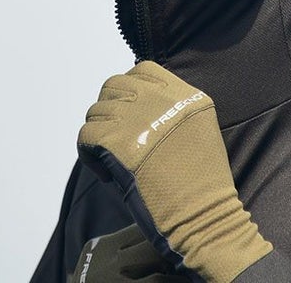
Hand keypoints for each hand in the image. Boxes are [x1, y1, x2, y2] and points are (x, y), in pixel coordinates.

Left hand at [77, 61, 270, 282]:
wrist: (205, 218)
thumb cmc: (202, 186)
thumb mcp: (199, 131)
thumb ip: (171, 110)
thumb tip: (134, 106)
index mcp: (183, 94)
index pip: (142, 71)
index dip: (130, 90)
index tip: (131, 115)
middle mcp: (159, 98)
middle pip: (114, 86)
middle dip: (111, 110)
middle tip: (117, 138)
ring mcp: (136, 116)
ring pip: (96, 111)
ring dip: (100, 133)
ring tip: (112, 159)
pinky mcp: (117, 141)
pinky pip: (86, 135)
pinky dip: (89, 154)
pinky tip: (105, 172)